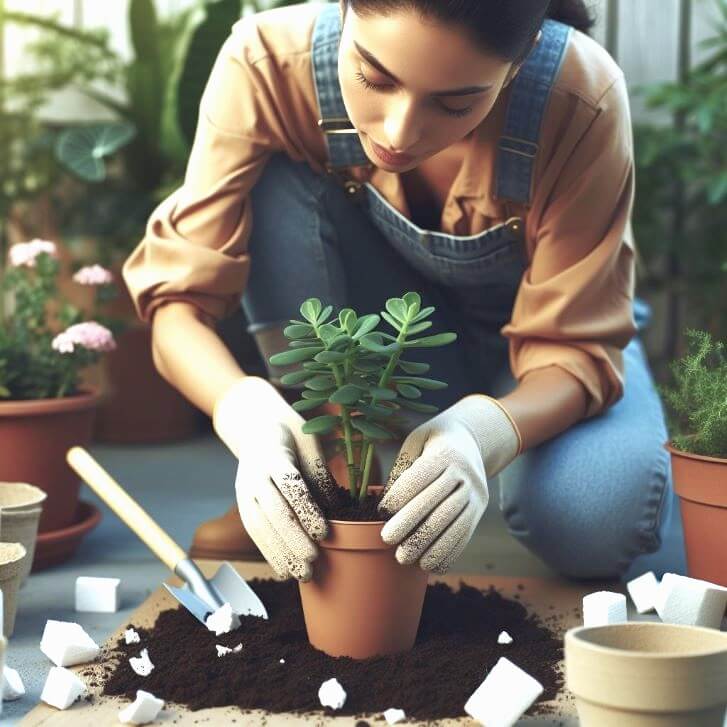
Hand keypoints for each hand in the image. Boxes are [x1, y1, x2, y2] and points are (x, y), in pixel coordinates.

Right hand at [213, 376, 338, 581]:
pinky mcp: (243, 504)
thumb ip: (319, 471)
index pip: (289, 487)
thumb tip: (337, 506)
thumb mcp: (309, 442)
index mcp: (273, 456)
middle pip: (272, 512)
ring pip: (259, 526)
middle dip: (292, 540)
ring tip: (300, 574)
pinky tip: (284, 570)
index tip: (323, 533)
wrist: (255, 425)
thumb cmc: (291, 433)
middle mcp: (253, 475)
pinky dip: (269, 553)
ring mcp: (244, 491)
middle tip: (313, 562)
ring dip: (280, 553)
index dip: (306, 511)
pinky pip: (254, 531)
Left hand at [377, 394, 521, 573]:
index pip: (420, 478)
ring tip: (405, 559)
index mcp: (446, 454)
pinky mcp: (479, 509)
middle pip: (436, 504)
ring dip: (429, 546)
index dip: (400, 496)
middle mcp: (464, 475)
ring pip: (453, 524)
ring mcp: (475, 494)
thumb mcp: (417, 440)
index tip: (381, 511)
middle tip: (387, 540)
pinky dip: (449, 553)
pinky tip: (431, 566)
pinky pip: (465, 535)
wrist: (473, 439)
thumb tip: (387, 499)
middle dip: (410, 525)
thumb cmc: (434, 441)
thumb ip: (403, 465)